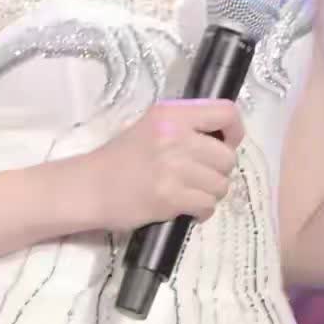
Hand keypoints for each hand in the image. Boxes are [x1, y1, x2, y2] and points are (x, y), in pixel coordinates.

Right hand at [83, 99, 242, 234]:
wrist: (89, 187)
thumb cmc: (121, 157)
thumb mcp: (153, 126)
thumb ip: (187, 126)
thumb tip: (225, 140)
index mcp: (172, 114)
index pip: (226, 112)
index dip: (234, 131)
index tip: (225, 145)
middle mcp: (176, 136)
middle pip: (227, 156)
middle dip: (219, 171)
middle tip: (200, 176)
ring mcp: (174, 167)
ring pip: (221, 184)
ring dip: (210, 193)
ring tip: (191, 193)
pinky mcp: (170, 196)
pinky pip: (207, 205)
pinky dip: (201, 211)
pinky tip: (187, 208)